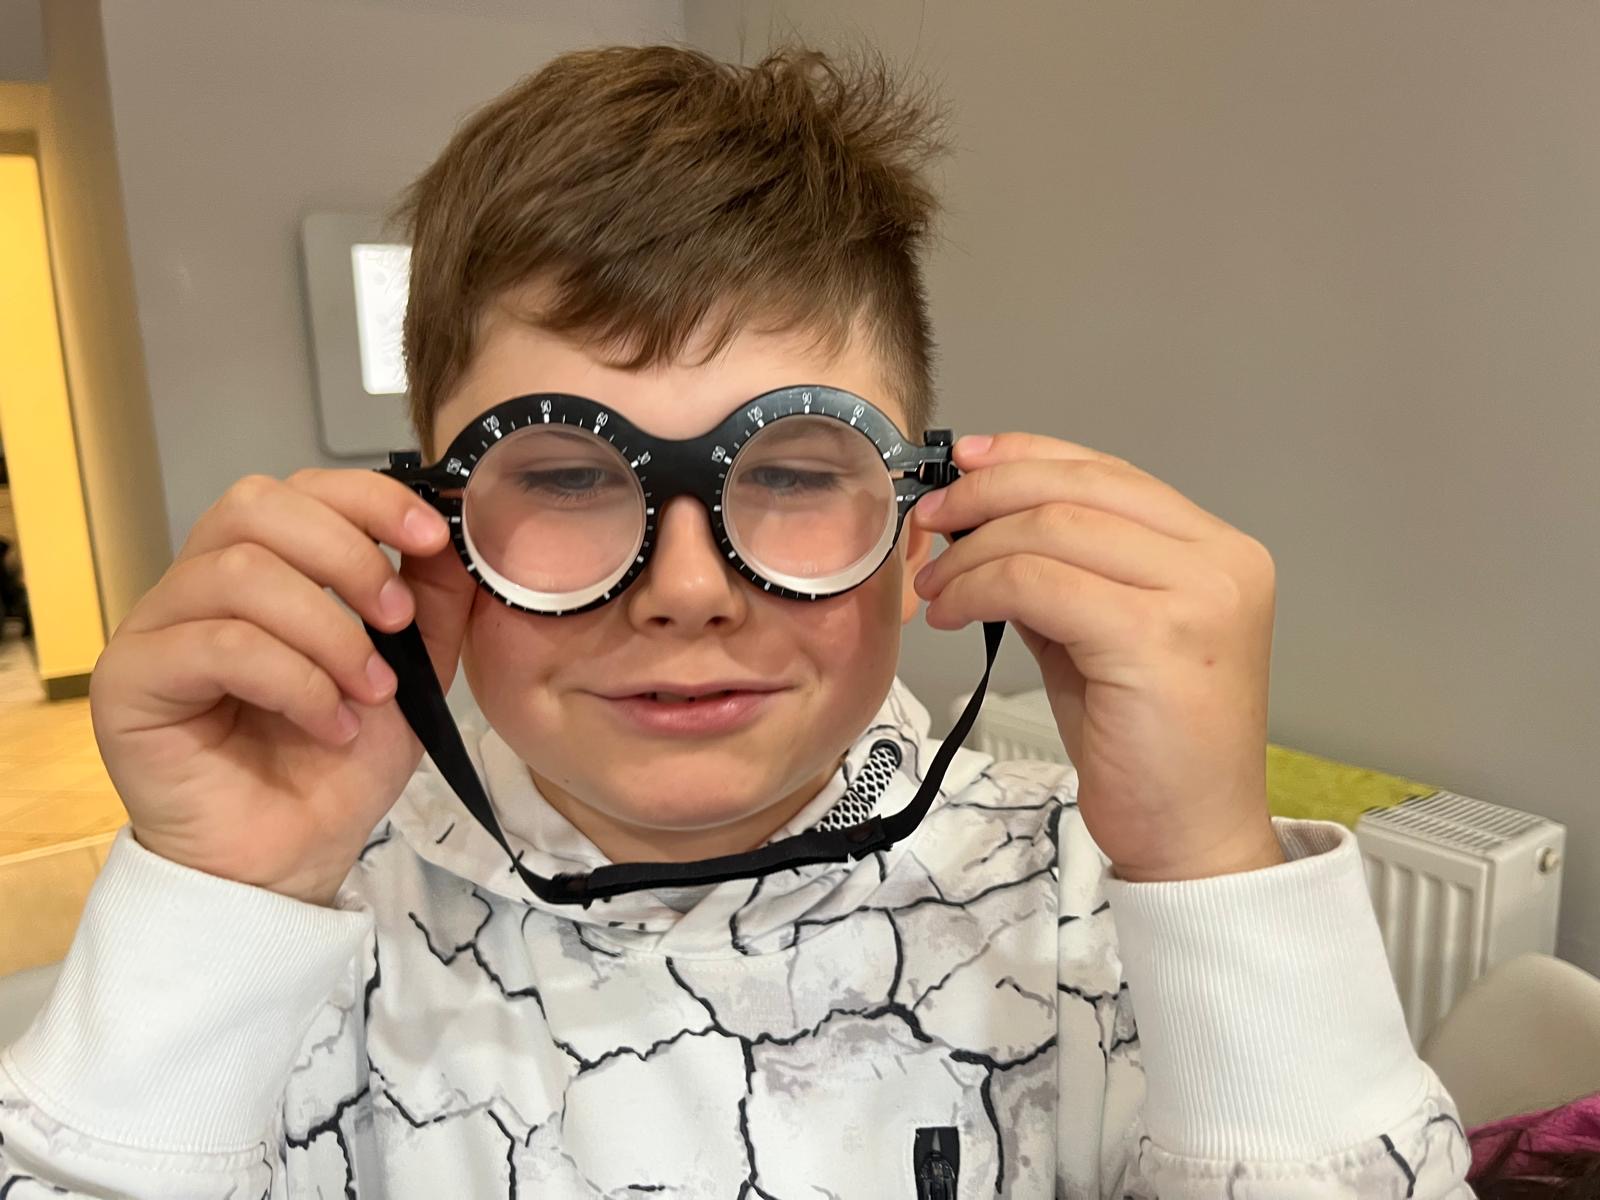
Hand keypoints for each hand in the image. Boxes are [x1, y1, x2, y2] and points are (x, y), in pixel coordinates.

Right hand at [89, 469, 477, 905]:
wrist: (294, 860)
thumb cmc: (337, 766)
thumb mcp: (411, 674)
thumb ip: (430, 602)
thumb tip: (454, 534)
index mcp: (260, 569)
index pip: (298, 489)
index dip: (369, 499)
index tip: (431, 538)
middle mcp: (198, 586)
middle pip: (255, 505)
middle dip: (346, 555)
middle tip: (397, 622)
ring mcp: (157, 629)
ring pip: (241, 573)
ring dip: (328, 632)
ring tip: (370, 693)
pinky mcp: (130, 681)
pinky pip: (218, 644)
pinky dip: (296, 681)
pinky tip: (331, 724)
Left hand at [913, 433, 1283, 881]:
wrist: (1191, 839)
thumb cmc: (1146, 746)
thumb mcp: (1101, 635)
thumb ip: (1062, 571)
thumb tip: (985, 519)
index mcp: (1218, 550)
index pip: (1109, 472)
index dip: (1028, 456)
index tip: (964, 462)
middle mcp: (1222, 561)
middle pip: (1079, 488)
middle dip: (988, 494)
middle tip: (930, 521)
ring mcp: (1198, 597)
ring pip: (1054, 530)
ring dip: (974, 552)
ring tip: (937, 586)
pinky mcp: (1156, 639)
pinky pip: (1040, 584)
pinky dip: (981, 588)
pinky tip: (955, 613)